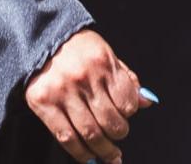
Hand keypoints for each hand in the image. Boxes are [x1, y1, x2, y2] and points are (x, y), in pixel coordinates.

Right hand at [24, 29, 145, 161]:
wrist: (42, 38)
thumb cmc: (80, 48)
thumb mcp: (107, 54)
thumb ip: (126, 79)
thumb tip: (148, 101)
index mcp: (103, 62)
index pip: (127, 102)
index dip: (129, 114)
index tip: (125, 117)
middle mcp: (84, 78)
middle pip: (109, 122)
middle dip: (118, 135)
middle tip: (118, 139)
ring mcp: (62, 92)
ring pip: (90, 133)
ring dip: (103, 151)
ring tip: (110, 156)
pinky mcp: (43, 103)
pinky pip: (66, 137)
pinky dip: (80, 153)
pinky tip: (89, 158)